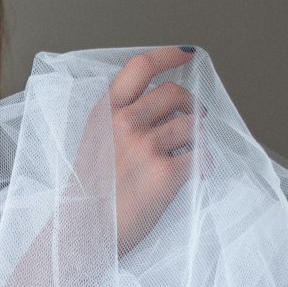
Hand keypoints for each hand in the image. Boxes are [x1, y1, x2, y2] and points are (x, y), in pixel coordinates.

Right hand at [109, 47, 205, 253]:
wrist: (83, 231)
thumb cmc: (89, 193)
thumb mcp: (94, 142)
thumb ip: (120, 120)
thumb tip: (161, 109)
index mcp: (105, 112)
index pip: (140, 67)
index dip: (168, 55)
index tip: (186, 54)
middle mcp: (125, 123)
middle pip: (174, 93)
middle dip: (192, 103)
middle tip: (198, 115)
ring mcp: (145, 147)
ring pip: (191, 126)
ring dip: (198, 138)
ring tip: (192, 153)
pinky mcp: (165, 173)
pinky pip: (200, 158)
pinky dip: (204, 165)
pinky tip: (198, 174)